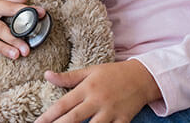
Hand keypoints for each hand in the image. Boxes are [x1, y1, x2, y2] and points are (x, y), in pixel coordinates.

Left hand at [35, 60, 161, 122]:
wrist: (142, 77)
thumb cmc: (113, 73)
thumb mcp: (90, 71)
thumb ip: (68, 77)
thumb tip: (46, 75)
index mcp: (87, 88)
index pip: (63, 104)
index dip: (48, 115)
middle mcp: (97, 100)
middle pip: (74, 118)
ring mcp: (111, 112)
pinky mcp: (124, 120)